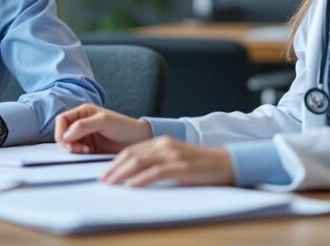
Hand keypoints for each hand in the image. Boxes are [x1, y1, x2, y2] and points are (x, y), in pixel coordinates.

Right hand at [55, 104, 151, 154]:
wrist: (138, 140)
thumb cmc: (124, 126)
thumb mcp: (103, 121)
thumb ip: (83, 126)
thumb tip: (65, 135)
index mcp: (83, 112)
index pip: (62, 120)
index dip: (61, 130)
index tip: (67, 141)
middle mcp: (82, 123)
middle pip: (63, 133)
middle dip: (67, 142)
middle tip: (78, 149)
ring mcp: (85, 136)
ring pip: (69, 144)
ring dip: (73, 149)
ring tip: (86, 151)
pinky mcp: (90, 148)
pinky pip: (77, 152)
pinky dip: (79, 154)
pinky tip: (88, 153)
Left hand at [101, 136, 234, 187]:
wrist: (227, 163)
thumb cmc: (201, 165)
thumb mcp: (175, 159)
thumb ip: (157, 163)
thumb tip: (136, 176)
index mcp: (161, 142)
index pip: (131, 150)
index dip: (115, 162)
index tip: (105, 174)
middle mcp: (164, 145)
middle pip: (131, 154)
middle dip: (114, 168)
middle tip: (102, 181)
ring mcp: (173, 155)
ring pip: (140, 162)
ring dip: (122, 173)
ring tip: (111, 183)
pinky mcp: (181, 167)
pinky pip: (156, 172)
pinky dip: (141, 179)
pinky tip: (132, 186)